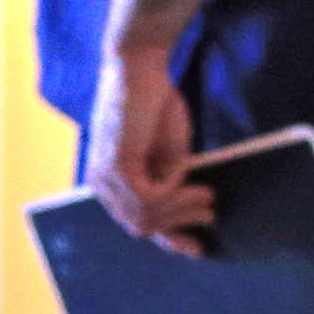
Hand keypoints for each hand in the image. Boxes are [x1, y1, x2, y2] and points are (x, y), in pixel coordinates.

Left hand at [87, 45, 214, 256]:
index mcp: (110, 183)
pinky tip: (190, 180)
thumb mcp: (168, 155)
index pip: (136, 222)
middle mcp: (100, 184)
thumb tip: (189, 216)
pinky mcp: (115, 165)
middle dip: (180, 224)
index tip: (197, 247)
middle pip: (142, 227)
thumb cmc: (157, 105)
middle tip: (212, 213)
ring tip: (209, 195)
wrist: (142, 66)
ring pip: (146, 217)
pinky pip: (150, 199)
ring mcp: (104, 176)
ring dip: (183, 210)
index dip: (168, 237)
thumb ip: (170, 185)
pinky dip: (175, 194)